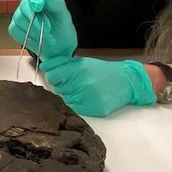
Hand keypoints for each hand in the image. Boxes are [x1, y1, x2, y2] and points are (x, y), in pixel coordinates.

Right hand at [8, 0, 76, 60]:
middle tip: (48, 30)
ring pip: (19, 19)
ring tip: (47, 38)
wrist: (59, 48)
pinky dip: (26, 36)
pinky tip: (36, 39)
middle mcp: (28, 4)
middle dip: (36, 20)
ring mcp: (19, 16)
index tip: (39, 7)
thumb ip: (56, 2)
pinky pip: (14, 30)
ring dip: (34, 31)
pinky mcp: (14, 28)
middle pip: (24, 6)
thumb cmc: (62, 29)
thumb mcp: (64, 15)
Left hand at [40, 56, 155, 116]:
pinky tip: (88, 98)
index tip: (57, 76)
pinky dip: (78, 104)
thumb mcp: (84, 62)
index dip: (53, 76)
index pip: (52, 75)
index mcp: (78, 68)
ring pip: (65, 99)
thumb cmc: (103, 72)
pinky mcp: (92, 109)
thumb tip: (45, 67)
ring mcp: (86, 96)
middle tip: (76, 83)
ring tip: (84, 90)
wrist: (126, 82)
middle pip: (57, 88)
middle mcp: (81, 82)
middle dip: (63, 86)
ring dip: (71, 95)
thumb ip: (64, 65)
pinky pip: (74, 109)